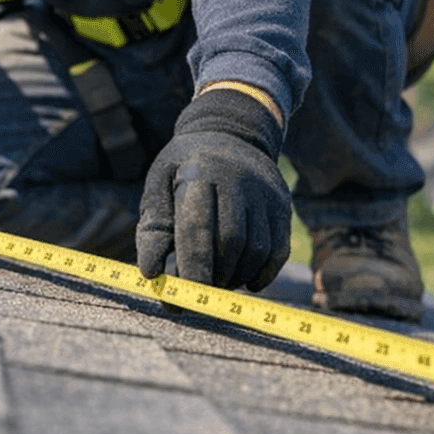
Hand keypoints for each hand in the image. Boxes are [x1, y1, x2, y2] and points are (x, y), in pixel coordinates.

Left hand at [136, 88, 290, 291]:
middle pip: (230, 242)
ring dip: (236, 277)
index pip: (197, 229)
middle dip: (214, 276)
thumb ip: (153, 229)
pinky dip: (262, 274)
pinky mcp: (282, 204)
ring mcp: (263, 191)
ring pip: (256, 249)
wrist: (230, 134)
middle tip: (200, 293)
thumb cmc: (184, 170)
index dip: (191, 268)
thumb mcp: (159, 185)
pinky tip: (245, 282)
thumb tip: (151, 273)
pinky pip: (278, 250)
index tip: (181, 299)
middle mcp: (236, 178)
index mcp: (197, 172)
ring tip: (218, 282)